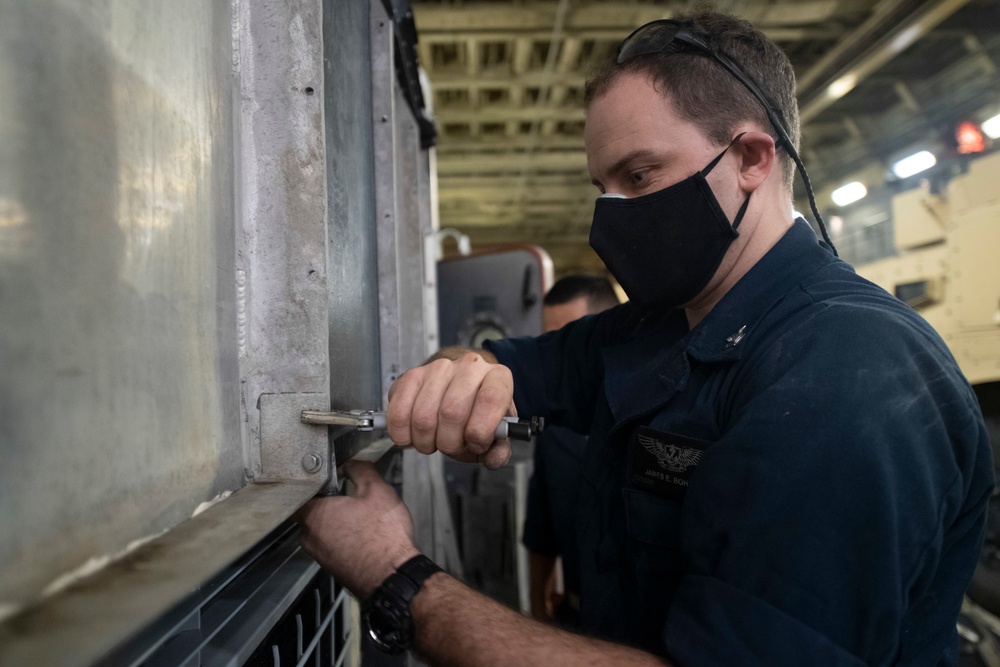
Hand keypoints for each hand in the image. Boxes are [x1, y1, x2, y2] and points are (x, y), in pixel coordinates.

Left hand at [296, 461, 419, 598]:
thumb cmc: (383, 536)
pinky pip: (329, 542)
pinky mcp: (331, 565)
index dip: (308, 480)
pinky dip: (340, 534)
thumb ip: (361, 470)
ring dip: (333, 518)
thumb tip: (352, 464)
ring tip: (356, 511)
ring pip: (319, 527)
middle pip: (308, 509)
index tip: (322, 473)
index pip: (295, 491)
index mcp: (314, 514)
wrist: (392, 577)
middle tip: (344, 490)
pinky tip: (360, 530)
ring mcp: (318, 553)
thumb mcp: (378, 491)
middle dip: (324, 499)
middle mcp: (309, 536)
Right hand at [386, 350, 513, 468]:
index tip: (475, 443)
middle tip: (452, 444)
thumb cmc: (476, 413)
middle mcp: (469, 367)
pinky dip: (403, 435)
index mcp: (497, 377)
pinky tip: (414, 435)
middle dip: (450, 442)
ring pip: (423, 417)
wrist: (456, 391)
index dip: (480, 431)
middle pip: (452, 412)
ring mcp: (438, 369)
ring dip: (426, 441)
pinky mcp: (411, 376)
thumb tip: (494, 458)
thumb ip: (499, 450)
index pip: (490, 399)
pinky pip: (399, 414)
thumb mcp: (495, 434)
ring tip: (435, 439)